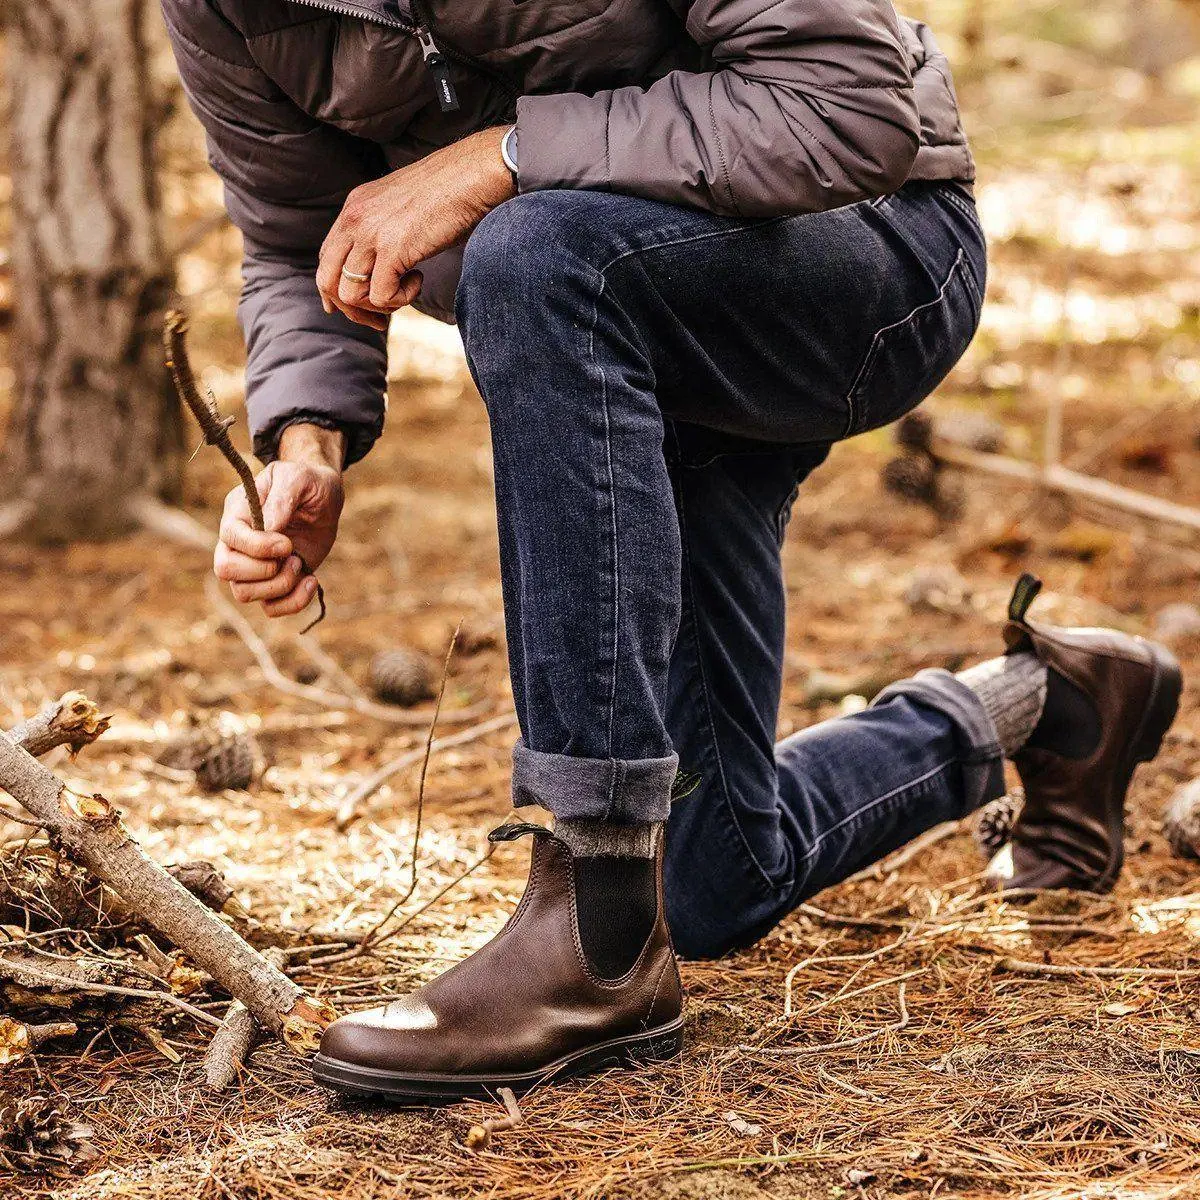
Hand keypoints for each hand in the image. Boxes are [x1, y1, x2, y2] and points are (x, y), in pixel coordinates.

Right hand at [213, 425, 345, 618]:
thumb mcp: (298, 478)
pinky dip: (293, 602)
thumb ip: (282, 499)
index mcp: (238, 513)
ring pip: (244, 594)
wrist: (324, 496)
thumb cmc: (307, 481)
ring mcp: (255, 564)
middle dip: (263, 570)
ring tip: (299, 562)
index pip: (229, 538)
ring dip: (279, 585)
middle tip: (291, 554)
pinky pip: (271, 608)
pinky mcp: (275, 581)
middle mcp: (240, 542)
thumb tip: (269, 528)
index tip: (286, 543)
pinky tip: (311, 580)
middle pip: (225, 570)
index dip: (257, 547)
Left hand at [317, 126, 514, 328]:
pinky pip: (380, 296)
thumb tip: (382, 267)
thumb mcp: (400, 209)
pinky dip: (401, 299)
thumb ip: (382, 231)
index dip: (335, 290)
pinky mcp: (392, 250)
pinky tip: (418, 279)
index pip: (326, 258)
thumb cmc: (448, 193)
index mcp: (354, 208)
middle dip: (351, 309)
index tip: (357, 308)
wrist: (472, 176)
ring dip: (379, 304)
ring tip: (406, 290)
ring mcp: (370, 234)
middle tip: (379, 319)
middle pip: (327, 280)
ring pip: (349, 293)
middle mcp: (355, 219)